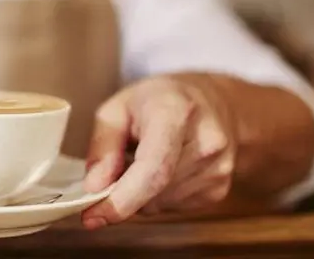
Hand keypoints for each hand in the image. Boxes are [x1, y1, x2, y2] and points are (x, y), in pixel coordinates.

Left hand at [82, 76, 235, 228]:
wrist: (217, 101)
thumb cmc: (161, 99)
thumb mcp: (118, 106)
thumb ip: (103, 145)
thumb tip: (94, 186)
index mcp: (177, 113)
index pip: (153, 169)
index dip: (121, 199)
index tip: (93, 215)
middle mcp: (206, 142)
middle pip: (153, 191)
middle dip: (120, 193)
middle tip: (108, 174)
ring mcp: (218, 169)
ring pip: (158, 204)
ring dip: (139, 194)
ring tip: (142, 159)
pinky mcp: (220, 189)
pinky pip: (172, 207)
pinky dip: (155, 196)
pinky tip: (161, 169)